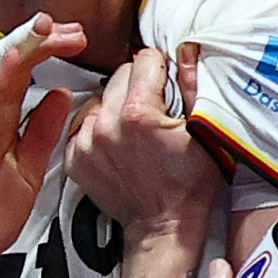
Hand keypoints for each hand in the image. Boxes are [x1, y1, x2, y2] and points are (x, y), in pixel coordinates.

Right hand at [0, 12, 87, 277]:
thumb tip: (59, 97)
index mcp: (0, 127)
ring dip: (21, 48)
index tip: (78, 39)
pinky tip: (16, 59)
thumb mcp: (25, 174)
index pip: (25, 78)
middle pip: (12, 69)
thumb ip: (40, 136)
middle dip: (42, 43)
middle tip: (72, 29)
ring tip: (45, 26)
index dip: (49, 54)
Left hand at [65, 44, 220, 237]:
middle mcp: (106, 124)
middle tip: (153, 109)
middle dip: (138, 85)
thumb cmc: (188, 184)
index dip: (160, 68)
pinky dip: (98, 129)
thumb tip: (187, 51)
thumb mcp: (204, 131)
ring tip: (134, 129)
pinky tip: (117, 143)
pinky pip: (83, 126)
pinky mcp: (74, 158)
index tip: (167, 84)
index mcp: (138, 112)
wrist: (163, 227)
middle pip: (119, 74)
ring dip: (115, 106)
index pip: (144, 59)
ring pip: (99, 99)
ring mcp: (86, 143)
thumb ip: (193, 85)